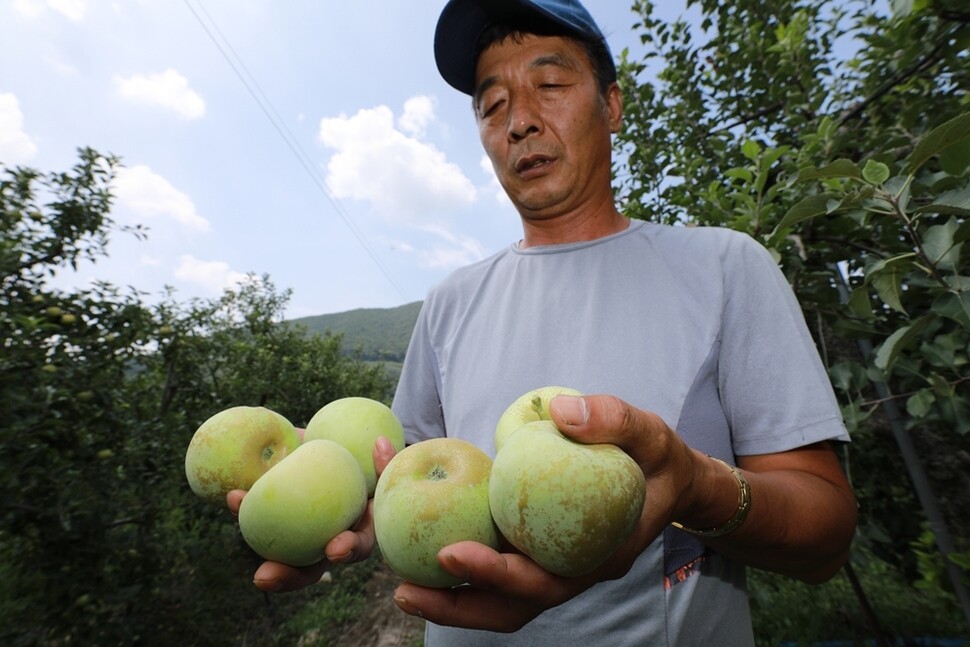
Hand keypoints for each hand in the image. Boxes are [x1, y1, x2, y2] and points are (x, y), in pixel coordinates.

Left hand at [227, 435, 398, 591]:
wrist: (345, 448)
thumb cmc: (371, 459)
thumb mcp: (387, 462)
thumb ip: (388, 458)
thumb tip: (379, 442)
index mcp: (359, 530)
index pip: (356, 546)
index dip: (347, 550)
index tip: (334, 548)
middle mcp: (328, 538)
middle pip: (309, 566)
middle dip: (288, 576)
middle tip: (264, 576)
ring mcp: (303, 529)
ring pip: (281, 550)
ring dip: (260, 551)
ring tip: (242, 544)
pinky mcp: (281, 510)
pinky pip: (263, 513)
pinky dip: (246, 508)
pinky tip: (233, 498)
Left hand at [392, 394, 693, 631]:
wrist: (668, 479)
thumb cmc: (657, 458)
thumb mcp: (650, 432)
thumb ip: (615, 420)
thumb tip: (561, 412)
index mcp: (598, 557)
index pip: (545, 581)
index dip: (497, 574)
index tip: (451, 553)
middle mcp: (570, 571)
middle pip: (511, 607)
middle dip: (457, 606)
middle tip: (403, 591)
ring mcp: (551, 565)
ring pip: (498, 599)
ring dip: (451, 598)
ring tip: (399, 584)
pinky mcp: (535, 550)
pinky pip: (495, 564)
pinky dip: (458, 563)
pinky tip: (419, 541)